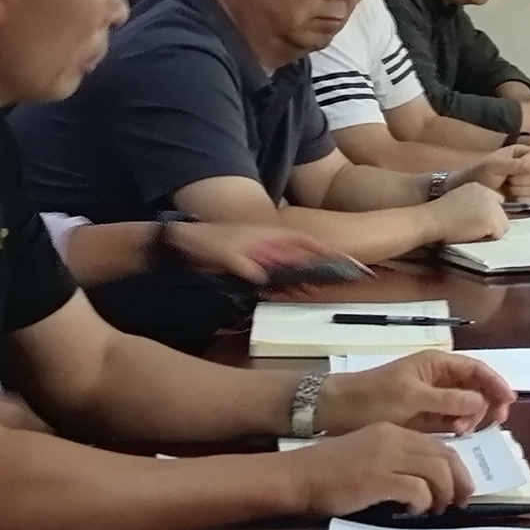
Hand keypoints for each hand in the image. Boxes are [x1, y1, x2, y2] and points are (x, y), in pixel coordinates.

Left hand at [163, 221, 338, 285]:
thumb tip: (260, 277)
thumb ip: (240, 262)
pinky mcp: (252, 267)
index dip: (327, 250)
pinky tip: (294, 293)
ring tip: (326, 289)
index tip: (347, 260)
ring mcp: (262, 256)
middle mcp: (269, 246)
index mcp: (268, 236)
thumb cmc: (204, 241)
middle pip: (304, 255)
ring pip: (293, 268)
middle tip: (347, 278)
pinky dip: (288, 285)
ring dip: (308, 278)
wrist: (182, 243)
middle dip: (325, 265)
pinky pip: (277, 277)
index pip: (305, 242)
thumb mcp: (222, 251)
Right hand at [285, 423, 470, 518]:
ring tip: (437, 509)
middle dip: (459, 482)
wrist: (296, 476)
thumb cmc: (328, 471)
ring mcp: (386, 458)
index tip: (459, 487)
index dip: (456, 468)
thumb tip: (426, 483)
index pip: (439, 445)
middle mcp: (394, 439)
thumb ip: (396, 461)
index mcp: (393, 431)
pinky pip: (417, 490)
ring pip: (437, 472)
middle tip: (460, 502)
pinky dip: (422, 503)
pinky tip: (413, 511)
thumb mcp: (368, 454)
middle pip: (445, 456)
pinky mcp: (378, 479)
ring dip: (443, 494)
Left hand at [323, 348, 515, 434]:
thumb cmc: (373, 398)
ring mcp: (432, 398)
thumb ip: (448, 401)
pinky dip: (459, 425)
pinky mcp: (424, 416)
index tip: (508, 402)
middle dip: (487, 402)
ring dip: (473, 416)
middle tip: (494, 423)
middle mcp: (438, 378)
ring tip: (465, 431)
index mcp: (436, 364)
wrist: (337, 411)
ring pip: (466, 405)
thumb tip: (480, 402)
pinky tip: (459, 434)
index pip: (476, 369)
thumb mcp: (411, 398)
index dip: (495, 383)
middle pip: (475, 387)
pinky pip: (451, 419)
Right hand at [426, 182, 510, 243]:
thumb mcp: (457, 201)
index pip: (496, 201)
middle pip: (502, 214)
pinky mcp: (493, 220)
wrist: (433, 219)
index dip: (489, 214)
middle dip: (492, 223)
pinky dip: (488, 238)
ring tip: (473, 233)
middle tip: (475, 230)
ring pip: (503, 225)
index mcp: (478, 187)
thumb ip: (472, 204)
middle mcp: (488, 193)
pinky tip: (474, 236)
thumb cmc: (438, 215)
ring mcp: (493, 206)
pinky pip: (498, 235)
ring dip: (491, 232)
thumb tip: (481, 217)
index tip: (479, 221)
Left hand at [467, 144, 529, 203]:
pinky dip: (520, 199)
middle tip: (506, 179)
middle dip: (520, 180)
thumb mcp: (495, 165)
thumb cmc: (481, 173)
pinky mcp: (525, 197)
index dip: (529, 164)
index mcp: (521, 153)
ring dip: (519, 190)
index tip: (514, 169)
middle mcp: (527, 167)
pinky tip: (509, 198)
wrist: (472, 190)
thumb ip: (514, 165)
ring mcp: (527, 183)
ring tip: (505, 188)